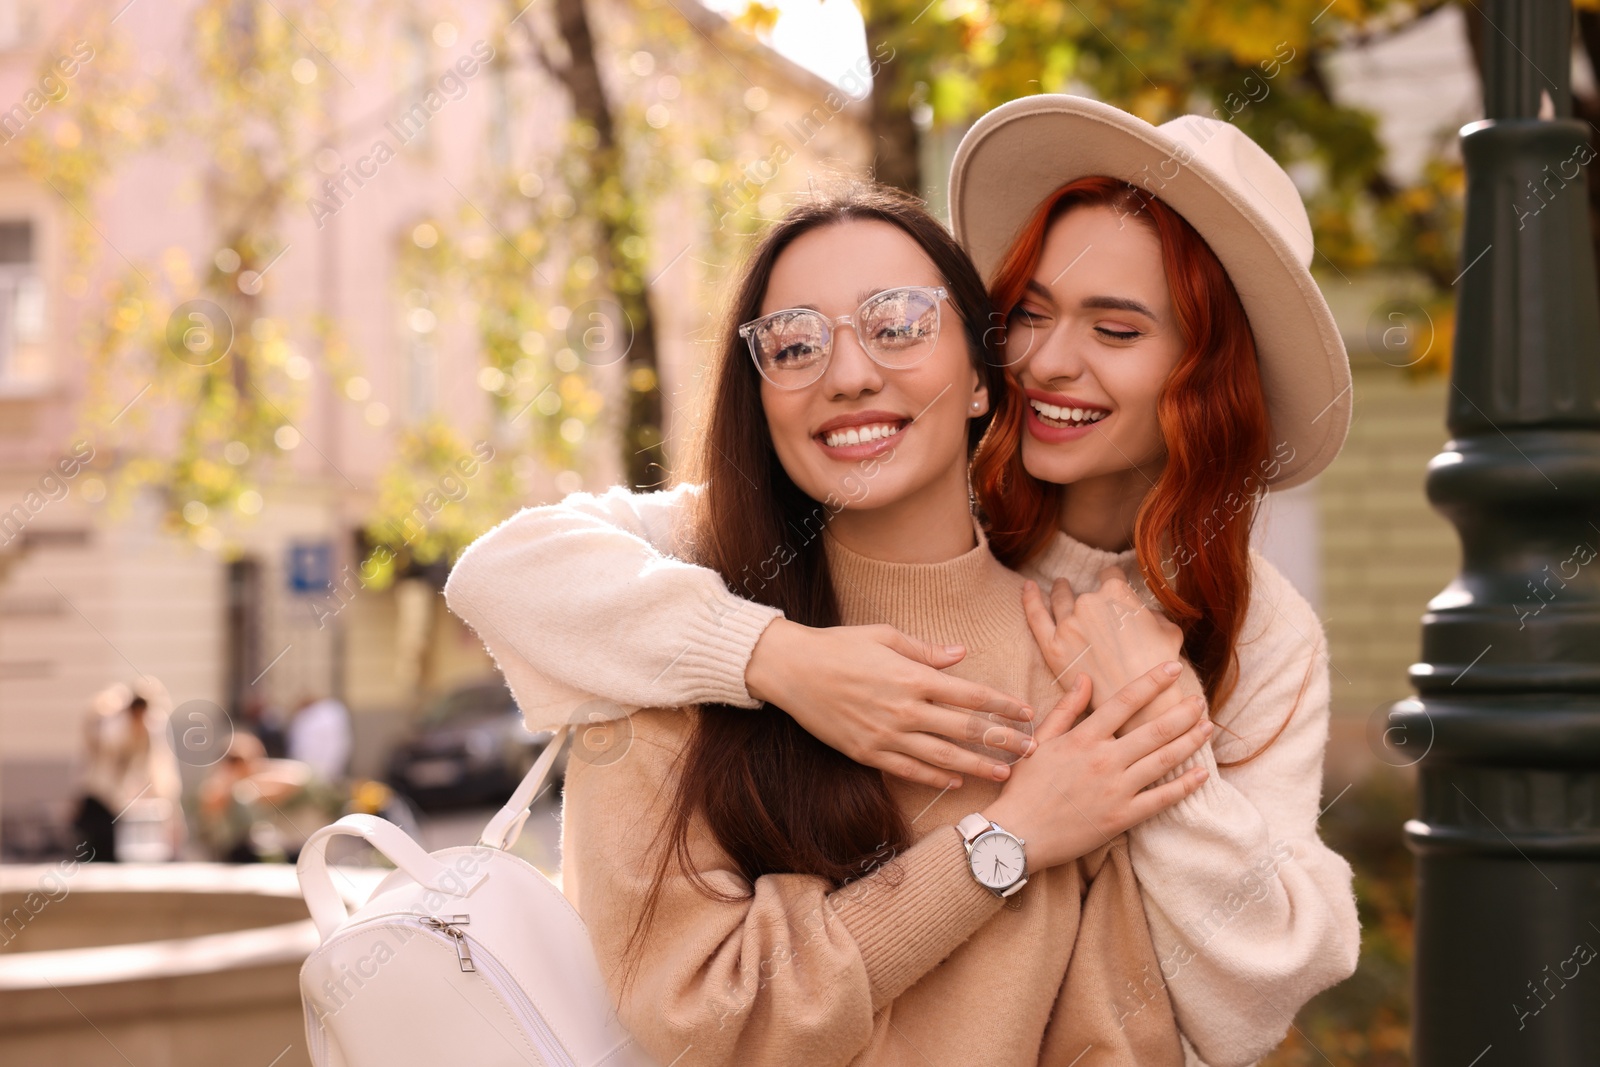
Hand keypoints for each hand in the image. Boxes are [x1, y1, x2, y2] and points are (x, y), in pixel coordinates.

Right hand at [745, 618, 1036, 789]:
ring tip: (1005, 773)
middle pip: (965, 729)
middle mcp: (904, 709)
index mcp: (911, 676)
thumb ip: (925, 650)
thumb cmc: (838, 645)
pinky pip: (908, 769)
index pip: (969, 694)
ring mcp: (885, 734)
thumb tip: (961, 655)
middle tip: (1032, 748)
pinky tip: (955, 781)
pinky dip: (934, 777)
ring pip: (942, 756)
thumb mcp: (884, 635)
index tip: (1027, 712)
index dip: (1002, 704)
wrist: (791, 670)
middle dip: (1002, 740)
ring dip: (977, 766)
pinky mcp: (867, 752)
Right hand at [982, 661, 1211, 870]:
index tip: (1172, 668)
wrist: (1019, 834)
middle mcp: (1104, 760)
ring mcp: (1116, 789)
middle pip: (1154, 729)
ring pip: (1163, 760)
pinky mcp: (1123, 816)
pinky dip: (1184, 785)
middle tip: (1200, 701)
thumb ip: (1066, 709)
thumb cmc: (1025, 786)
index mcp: (1083, 738)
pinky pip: (1161, 799)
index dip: (1152, 682)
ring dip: (1190, 742)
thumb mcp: (1040, 740)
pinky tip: (1201, 773)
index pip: (1125, 701)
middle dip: (1182, 713)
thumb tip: (1085, 678)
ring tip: (1207, 728)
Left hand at [1022, 565, 1201, 735]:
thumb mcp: (1169, 630)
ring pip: (1061, 599)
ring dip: (1061, 591)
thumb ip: (1153, 613)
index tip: (1114, 588)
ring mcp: (1068, 624)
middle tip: (1089, 599)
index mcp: (1116, 593)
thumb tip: (1144, 612)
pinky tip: (1028, 586)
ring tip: (1060, 586)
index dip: (1114, 582)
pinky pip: (1036, 617)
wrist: (1143, 702)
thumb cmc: (1160, 666)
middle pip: (1086, 593)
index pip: (1111, 576)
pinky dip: (1030, 599)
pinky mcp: (1053, 646)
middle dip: (1091, 596)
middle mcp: (1089, 603)